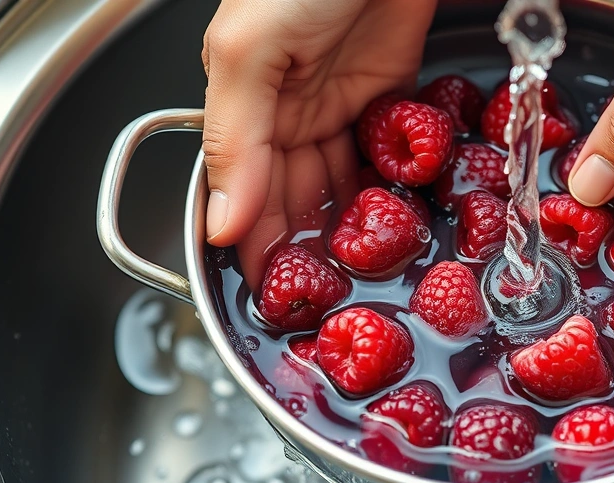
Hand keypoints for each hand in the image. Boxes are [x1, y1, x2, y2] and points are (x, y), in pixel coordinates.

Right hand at [201, 0, 437, 285]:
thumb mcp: (249, 50)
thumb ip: (232, 138)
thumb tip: (221, 221)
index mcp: (244, 99)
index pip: (243, 190)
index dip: (252, 243)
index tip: (266, 296)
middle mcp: (290, 108)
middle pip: (292, 195)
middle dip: (303, 247)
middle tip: (320, 301)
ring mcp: (343, 103)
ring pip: (339, 182)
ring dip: (347, 228)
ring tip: (356, 277)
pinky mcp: (392, 93)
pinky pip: (387, 155)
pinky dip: (387, 190)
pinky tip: (391, 225)